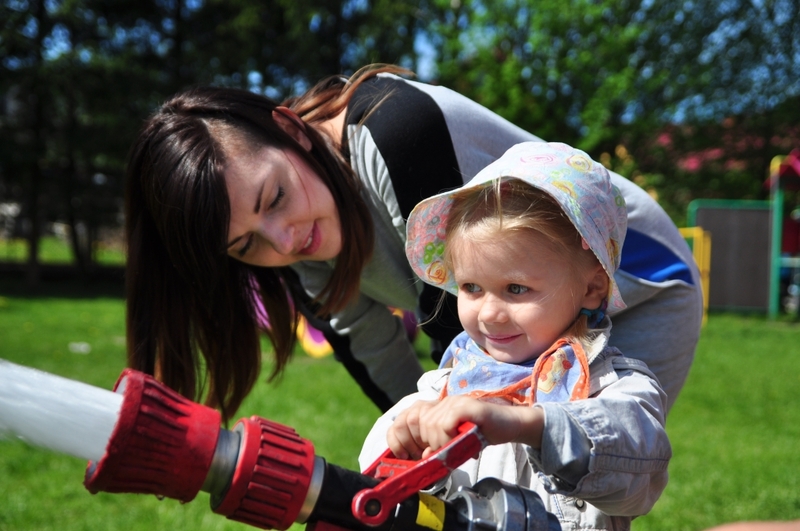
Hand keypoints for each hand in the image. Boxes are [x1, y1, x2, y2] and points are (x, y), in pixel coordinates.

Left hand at [386, 396, 544, 459]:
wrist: (510, 425)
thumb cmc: (481, 434)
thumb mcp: (451, 443)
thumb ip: (434, 447)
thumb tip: (423, 457)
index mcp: (433, 409)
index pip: (401, 419)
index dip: (398, 440)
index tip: (406, 457)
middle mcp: (440, 402)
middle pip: (411, 421)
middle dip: (418, 444)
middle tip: (434, 455)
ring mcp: (452, 402)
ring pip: (429, 426)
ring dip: (438, 444)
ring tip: (453, 448)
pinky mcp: (465, 406)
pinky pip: (444, 424)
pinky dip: (448, 439)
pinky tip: (459, 442)